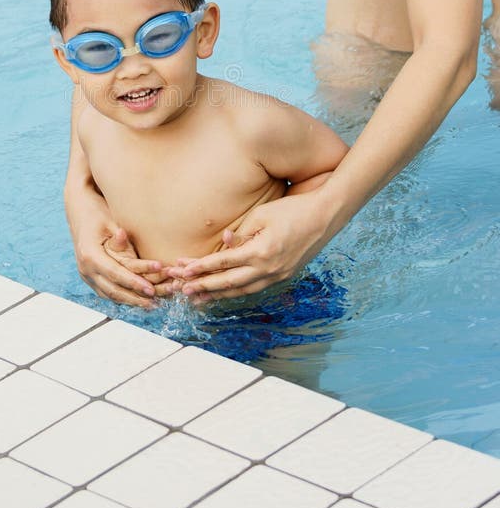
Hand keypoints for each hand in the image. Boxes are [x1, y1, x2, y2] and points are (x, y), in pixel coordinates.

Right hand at [67, 190, 162, 307]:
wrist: (80, 213)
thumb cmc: (97, 214)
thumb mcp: (108, 221)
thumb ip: (117, 236)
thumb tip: (123, 235)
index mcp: (90, 255)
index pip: (114, 274)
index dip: (133, 282)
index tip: (150, 289)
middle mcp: (86, 268)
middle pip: (112, 289)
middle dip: (135, 297)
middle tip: (155, 301)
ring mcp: (86, 275)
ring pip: (109, 294)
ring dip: (130, 301)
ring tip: (150, 304)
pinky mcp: (90, 277)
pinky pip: (106, 292)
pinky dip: (122, 297)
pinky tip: (136, 301)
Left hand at [171, 191, 331, 302]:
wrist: (325, 216)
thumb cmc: (292, 210)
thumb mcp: (262, 216)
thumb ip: (242, 233)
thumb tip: (224, 244)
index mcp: (261, 252)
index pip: (223, 263)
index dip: (201, 267)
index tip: (183, 271)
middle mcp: (269, 269)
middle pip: (229, 283)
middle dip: (205, 287)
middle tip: (184, 290)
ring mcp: (277, 275)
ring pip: (242, 290)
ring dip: (219, 295)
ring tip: (200, 298)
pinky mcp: (283, 275)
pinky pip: (255, 287)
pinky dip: (238, 291)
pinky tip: (226, 293)